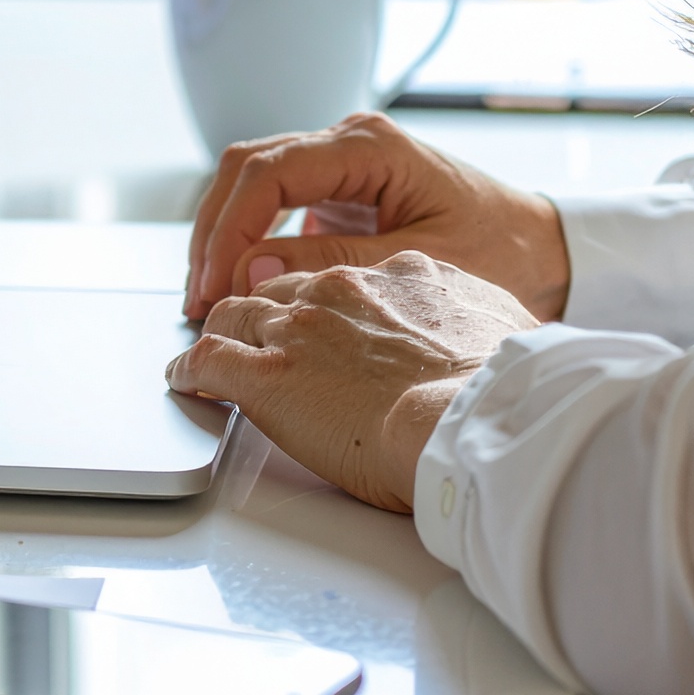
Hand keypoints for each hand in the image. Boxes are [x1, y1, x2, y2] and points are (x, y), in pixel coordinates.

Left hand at [166, 252, 537, 512]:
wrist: (479, 419)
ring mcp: (299, 329)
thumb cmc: (505, 390)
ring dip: (219, 332)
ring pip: (234, 312)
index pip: (345, 278)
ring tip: (208, 353)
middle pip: (280, 288)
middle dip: (263, 311)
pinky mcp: (267, 375)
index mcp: (403, 275)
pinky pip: (206, 359)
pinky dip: (189, 368)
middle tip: (255, 337)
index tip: (320, 322)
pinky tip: (184, 380)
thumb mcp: (510, 330)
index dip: (325, 302)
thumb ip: (487, 323)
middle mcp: (342, 290)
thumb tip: (505, 339)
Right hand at [183, 113, 570, 323]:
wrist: (546, 249)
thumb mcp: (418, 265)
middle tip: (198, 295)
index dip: (231, 228)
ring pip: (253, 182)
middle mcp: (349, 142)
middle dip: (214, 232)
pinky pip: (274, 203)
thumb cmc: (502, 251)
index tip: (214, 280)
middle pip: (248, 169)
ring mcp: (341, 162)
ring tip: (208, 295)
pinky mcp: (338, 188)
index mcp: (371, 146)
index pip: (269, 172)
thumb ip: (334, 265)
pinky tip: (238, 284)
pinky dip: (248, 241)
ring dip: (224, 236)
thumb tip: (252, 272)